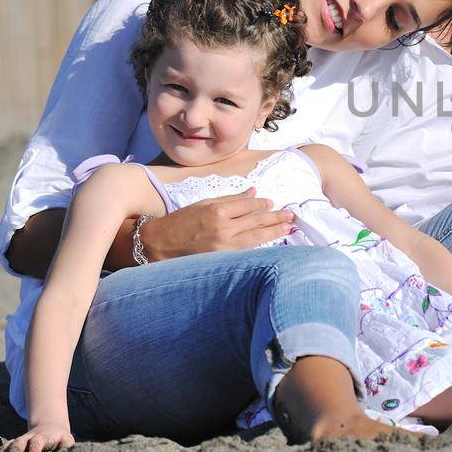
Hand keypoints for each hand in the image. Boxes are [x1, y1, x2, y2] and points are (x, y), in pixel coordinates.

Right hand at [1, 420, 74, 451]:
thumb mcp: (67, 442)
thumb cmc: (61, 440)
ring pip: (10, 445)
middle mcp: (29, 438)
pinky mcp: (14, 445)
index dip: (35, 449)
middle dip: (15, 451)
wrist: (50, 428)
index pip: (38, 441)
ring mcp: (20, 441)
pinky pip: (3, 449)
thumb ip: (66, 448)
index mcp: (44, 437)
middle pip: (20, 442)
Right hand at [138, 188, 293, 261]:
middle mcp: (223, 228)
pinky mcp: (223, 258)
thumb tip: (253, 192)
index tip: (273, 203)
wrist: (159, 244)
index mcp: (217, 210)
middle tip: (291, 215)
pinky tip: (271, 241)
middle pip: (257, 221)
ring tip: (288, 227)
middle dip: (276, 217)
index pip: (248, 205)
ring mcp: (224, 246)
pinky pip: (247, 249)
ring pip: (256, 237)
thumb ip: (230, 199)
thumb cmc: (180, 221)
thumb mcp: (204, 203)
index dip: (263, 204)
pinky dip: (261, 244)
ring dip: (274, 231)